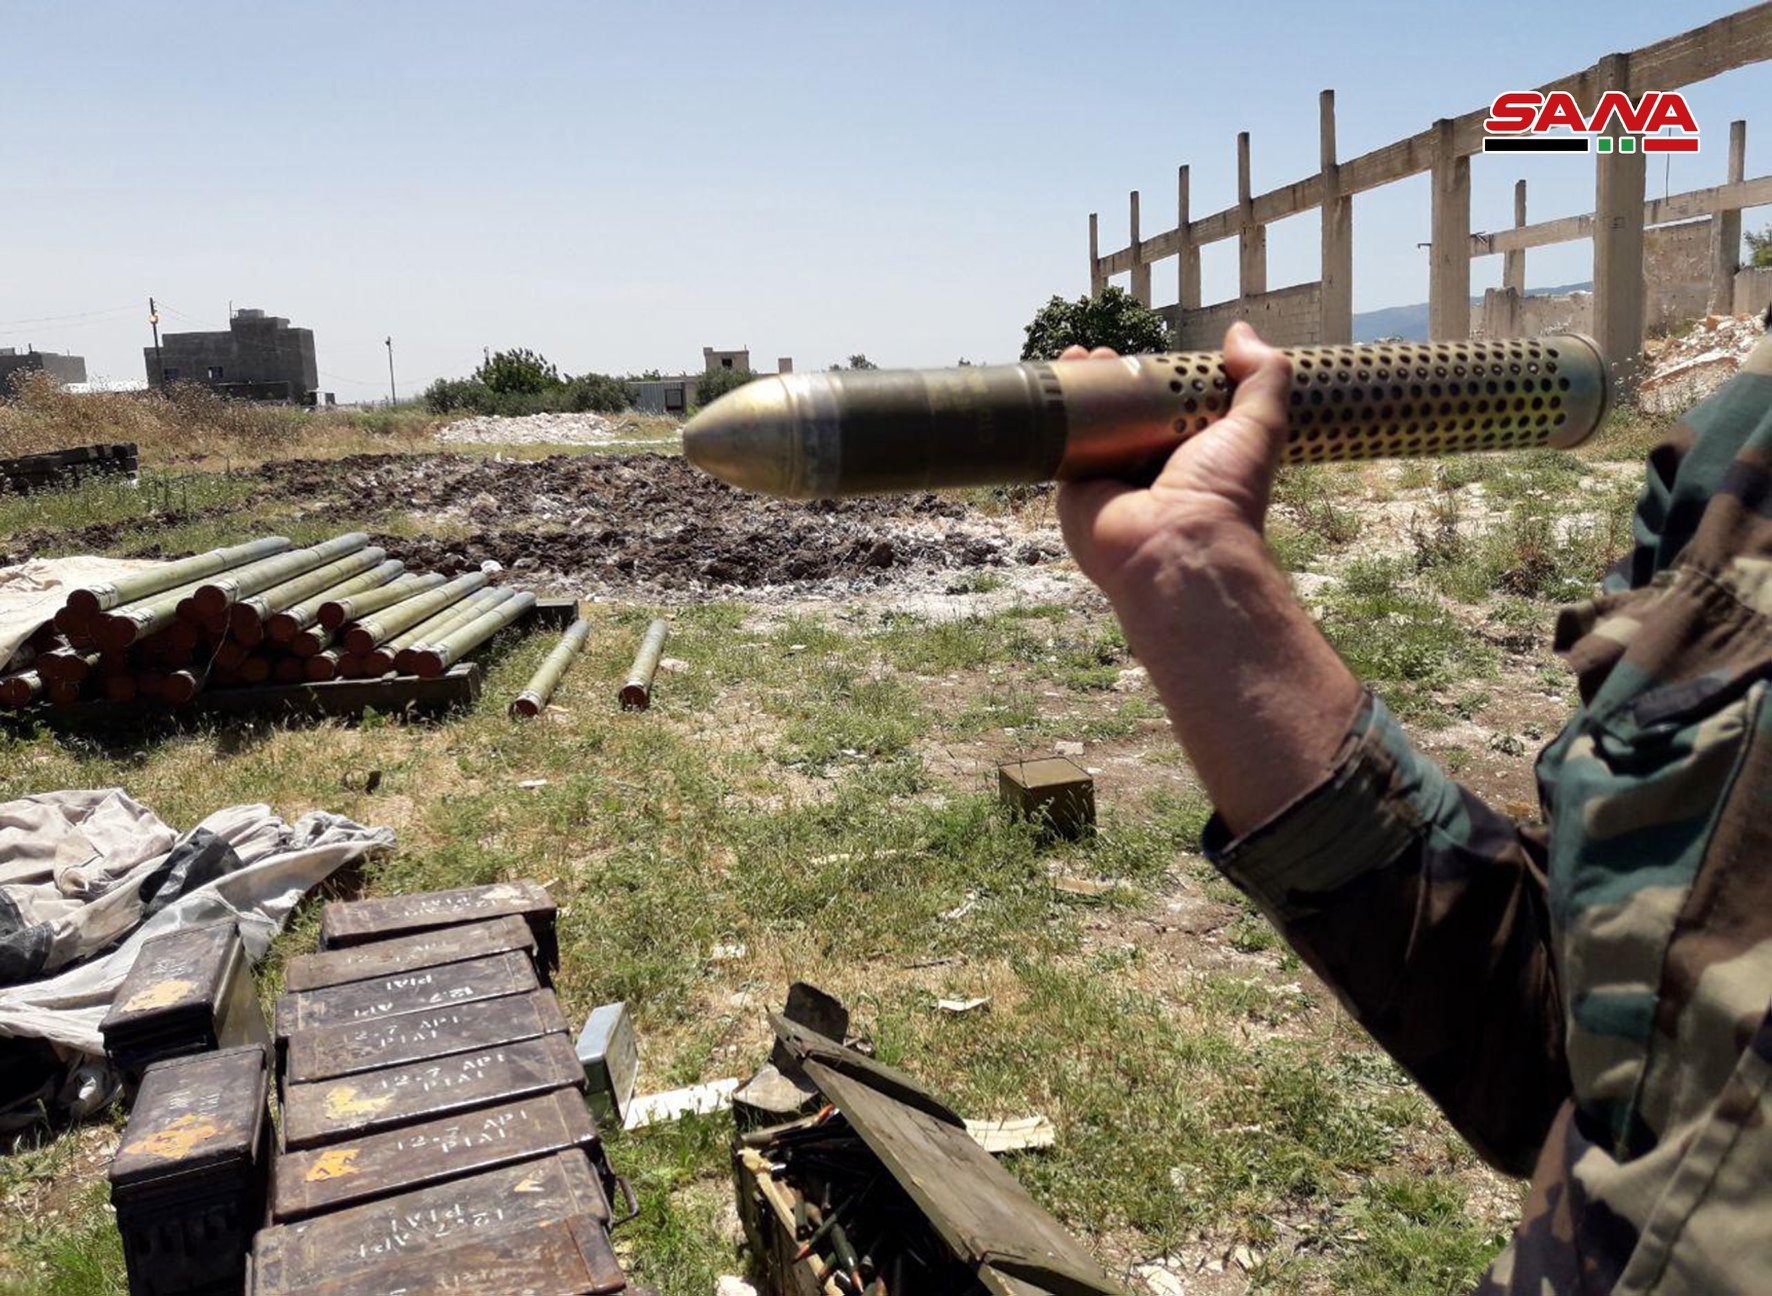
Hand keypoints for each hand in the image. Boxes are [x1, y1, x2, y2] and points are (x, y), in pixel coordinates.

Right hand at [1057, 321, 1291, 606]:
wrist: (1177, 547)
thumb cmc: (1223, 492)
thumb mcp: (1259, 424)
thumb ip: (1262, 377)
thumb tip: (1241, 333)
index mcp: (1194, 455)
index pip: (1171, 408)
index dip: (1158, 378)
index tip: (1148, 352)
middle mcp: (1151, 468)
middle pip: (1126, 414)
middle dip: (1113, 380)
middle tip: (1105, 354)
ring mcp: (1112, 480)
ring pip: (1091, 427)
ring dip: (1080, 391)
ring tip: (1077, 360)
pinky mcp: (1076, 490)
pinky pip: (1061, 448)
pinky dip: (1053, 419)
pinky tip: (1049, 389)